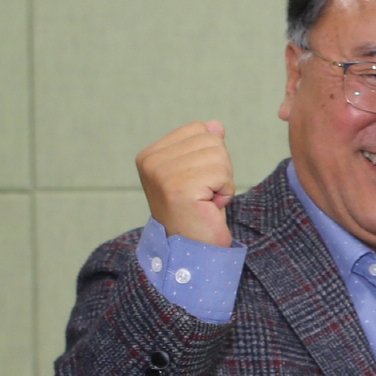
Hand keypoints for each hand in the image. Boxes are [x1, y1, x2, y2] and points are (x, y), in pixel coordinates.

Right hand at [135, 121, 236, 248]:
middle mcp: (151, 161)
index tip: (197, 182)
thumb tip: (215, 125)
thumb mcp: (198, 172)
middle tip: (203, 194)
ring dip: (223, 181)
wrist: (192, 250)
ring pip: (219, 155)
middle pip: (211, 139)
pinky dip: (225, 192)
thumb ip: (203, 146)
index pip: (198, 129)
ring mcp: (163, 173)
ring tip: (205, 200)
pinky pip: (223, 174)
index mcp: (150, 155)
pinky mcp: (180, 187)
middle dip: (218, 169)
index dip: (208, 156)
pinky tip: (208, 206)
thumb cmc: (197, 212)